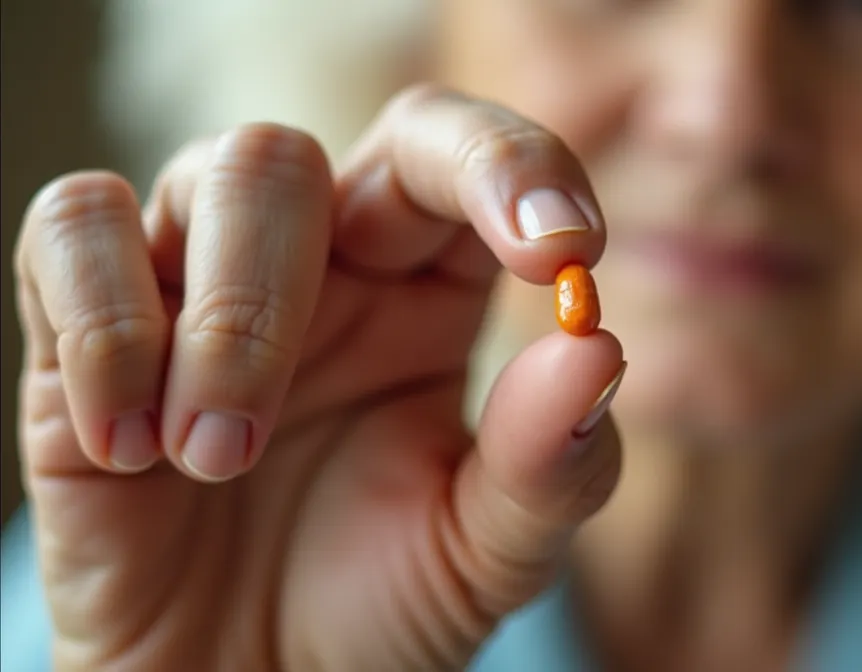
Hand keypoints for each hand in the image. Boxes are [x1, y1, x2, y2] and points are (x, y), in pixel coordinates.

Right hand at [14, 85, 623, 670]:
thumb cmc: (381, 609)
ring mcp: (198, 286)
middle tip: (283, 416)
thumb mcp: (488, 557)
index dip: (510, 165)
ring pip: (206, 173)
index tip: (563, 252)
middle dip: (294, 273)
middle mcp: (318, 263)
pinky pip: (74, 231)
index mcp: (426, 288)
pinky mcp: (88, 331)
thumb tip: (595, 348)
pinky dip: (103, 325)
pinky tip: (130, 449)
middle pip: (299, 152)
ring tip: (216, 460)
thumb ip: (550, 465)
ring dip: (218, 324)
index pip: (456, 156)